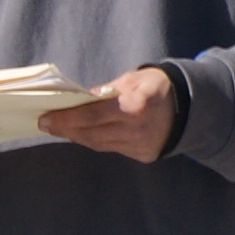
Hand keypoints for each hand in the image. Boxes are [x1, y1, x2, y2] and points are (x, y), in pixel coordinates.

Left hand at [38, 66, 181, 160]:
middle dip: (66, 129)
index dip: (67, 119)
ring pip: (100, 144)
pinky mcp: (144, 155)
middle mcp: (138, 129)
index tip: (46, 118)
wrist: (189, 107)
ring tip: (61, 129)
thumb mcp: (132, 79)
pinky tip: (83, 134)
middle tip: (46, 125)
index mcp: (136, 106)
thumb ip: (106, 91)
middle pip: (93, 133)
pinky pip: (112, 148)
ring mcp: (141, 145)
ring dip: (78, 136)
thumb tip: (79, 100)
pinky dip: (95, 141)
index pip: (92, 115)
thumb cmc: (156, 86)